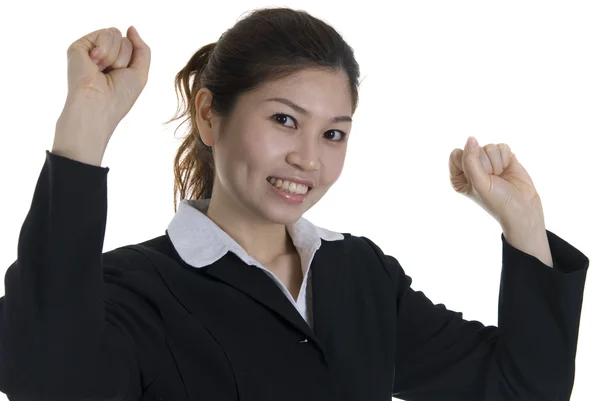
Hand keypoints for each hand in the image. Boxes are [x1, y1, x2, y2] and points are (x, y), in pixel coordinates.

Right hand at [53, 26, 150, 164]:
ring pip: (115, 34)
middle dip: (124, 58)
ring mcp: (90, 50)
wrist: (98, 106)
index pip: (132, 46)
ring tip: (102, 71)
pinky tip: (94, 64)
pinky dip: (105, 51)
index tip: (121, 78)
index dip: (132, 62)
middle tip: (111, 75)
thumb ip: (142, 49)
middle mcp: (102, 56)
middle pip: (125, 39)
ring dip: (115, 57)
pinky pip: (105, 33)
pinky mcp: (79, 46)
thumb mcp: (140, 73)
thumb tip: (131, 28)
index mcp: (115, 63)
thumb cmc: (119, 97)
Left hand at [448, 136, 544, 230]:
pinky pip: (502, 146)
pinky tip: (508, 170)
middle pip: (474, 149)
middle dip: (486, 164)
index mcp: (458, 176)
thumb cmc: (496, 200)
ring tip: (500, 177)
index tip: (478, 178)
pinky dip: (506, 158)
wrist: (523, 208)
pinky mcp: (504, 158)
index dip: (469, 163)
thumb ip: (470, 159)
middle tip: (492, 179)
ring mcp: (489, 162)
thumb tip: (471, 138)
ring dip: (497, 163)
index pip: (456, 154)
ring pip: (489, 147)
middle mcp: (472, 168)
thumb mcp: (477, 182)